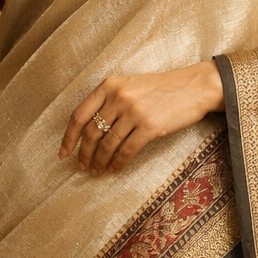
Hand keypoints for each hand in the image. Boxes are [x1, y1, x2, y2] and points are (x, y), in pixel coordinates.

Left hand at [61, 60, 224, 174]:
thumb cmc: (163, 88)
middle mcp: (119, 98)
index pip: (79, 115)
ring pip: (107, 145)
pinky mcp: (149, 127)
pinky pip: (126, 151)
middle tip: (82, 167)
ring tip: (97, 171)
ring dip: (99, 162)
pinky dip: (118, 163)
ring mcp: (134, 112)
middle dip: (84, 154)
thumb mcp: (132, 85)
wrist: (194, 87)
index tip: (63, 153)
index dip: (68, 138)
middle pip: (91, 133)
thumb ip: (111, 100)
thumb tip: (91, 130)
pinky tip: (114, 169)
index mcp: (110, 85)